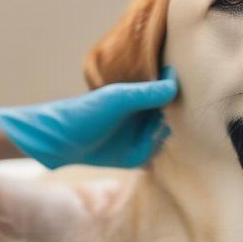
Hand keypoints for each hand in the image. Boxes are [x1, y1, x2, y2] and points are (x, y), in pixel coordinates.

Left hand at [0, 67, 176, 168]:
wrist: (56, 141)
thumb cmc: (85, 113)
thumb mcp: (117, 100)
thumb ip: (146, 92)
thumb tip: (175, 84)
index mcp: (143, 95)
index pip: (171, 93)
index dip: (181, 95)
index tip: (186, 98)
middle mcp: (146, 114)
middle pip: (174, 117)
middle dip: (179, 121)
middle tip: (170, 123)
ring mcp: (141, 136)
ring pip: (166, 138)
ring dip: (165, 139)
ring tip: (154, 137)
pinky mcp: (136, 157)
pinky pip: (155, 156)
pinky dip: (157, 156)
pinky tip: (153, 154)